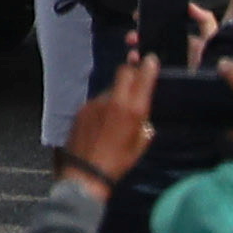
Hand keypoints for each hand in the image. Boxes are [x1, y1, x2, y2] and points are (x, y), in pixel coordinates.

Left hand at [60, 32, 160, 189]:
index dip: (148, 66)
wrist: (86, 173)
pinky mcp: (82, 108)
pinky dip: (102, 106)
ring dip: (116, 94)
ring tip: (116, 114)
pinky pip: (97, 101)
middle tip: (135, 79)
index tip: (151, 59)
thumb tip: (144, 119)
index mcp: (132, 110)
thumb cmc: (118, 163)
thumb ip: (145, 128)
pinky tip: (102, 122)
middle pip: (123, 72)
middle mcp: (114, 100)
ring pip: (110, 88)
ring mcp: (95, 102)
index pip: (142, 77)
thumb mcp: (139, 147)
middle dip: (131, 72)